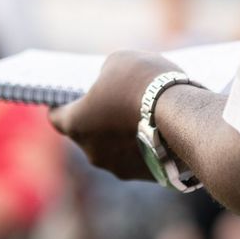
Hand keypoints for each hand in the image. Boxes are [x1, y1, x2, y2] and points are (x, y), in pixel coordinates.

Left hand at [48, 50, 181, 180]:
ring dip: (123, 134)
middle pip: (88, 134)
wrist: (183, 113)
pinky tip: (160, 128)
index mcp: (76, 124)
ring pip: (115, 150)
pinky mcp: (147, 176)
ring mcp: (120, 168)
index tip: (71, 96)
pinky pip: (140, 158)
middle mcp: (93, 153)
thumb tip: (111, 85)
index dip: (62, 105)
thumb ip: (107, 76)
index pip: (57, 117)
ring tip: (143, 113)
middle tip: (115, 100)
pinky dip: (145, 146)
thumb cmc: (142, 82)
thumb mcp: (118, 62)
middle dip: (99, 118)